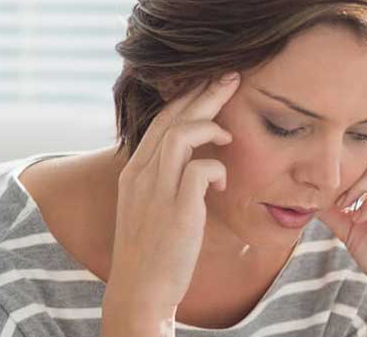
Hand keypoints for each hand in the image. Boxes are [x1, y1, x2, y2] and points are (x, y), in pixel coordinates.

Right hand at [101, 72, 238, 335]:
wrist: (140, 290)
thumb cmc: (153, 250)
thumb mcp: (151, 206)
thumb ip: (165, 180)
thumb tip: (194, 161)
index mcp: (134, 172)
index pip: (160, 121)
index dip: (187, 99)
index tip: (212, 84)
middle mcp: (140, 175)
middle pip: (171, 118)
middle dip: (204, 93)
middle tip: (233, 76)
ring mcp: (156, 192)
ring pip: (179, 135)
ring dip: (209, 125)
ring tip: (230, 130)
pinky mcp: (176, 211)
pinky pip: (199, 170)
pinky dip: (216, 168)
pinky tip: (222, 182)